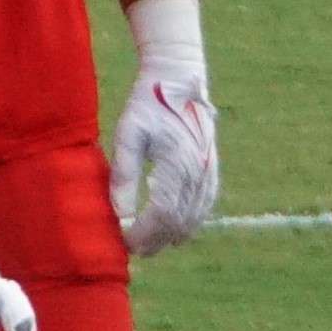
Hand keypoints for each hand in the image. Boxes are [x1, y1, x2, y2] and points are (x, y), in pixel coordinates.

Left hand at [106, 71, 218, 256]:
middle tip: (132, 250)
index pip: (163, 213)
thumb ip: (123, 176)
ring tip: (148, 245)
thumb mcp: (127, 136)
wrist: (179, 80)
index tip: (124, 242)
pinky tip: (174, 231)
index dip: (144, 234)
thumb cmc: (147, 106)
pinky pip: (206, 203)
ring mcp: (209, 168)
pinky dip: (190, 221)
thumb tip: (119, 214)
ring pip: (195, 216)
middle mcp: (199, 169)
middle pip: (180, 221)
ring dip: (172, 235)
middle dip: (156, 240)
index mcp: (178, 163)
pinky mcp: (212, 165)